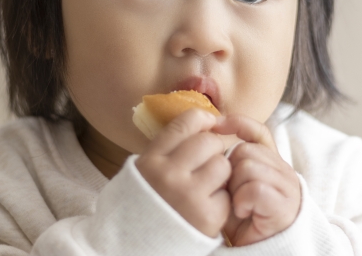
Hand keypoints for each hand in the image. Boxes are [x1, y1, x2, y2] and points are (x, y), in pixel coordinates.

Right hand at [135, 109, 230, 237]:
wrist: (135, 245)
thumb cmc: (145, 203)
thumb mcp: (145, 170)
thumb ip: (167, 148)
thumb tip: (202, 121)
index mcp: (151, 160)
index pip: (184, 124)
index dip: (203, 118)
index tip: (209, 122)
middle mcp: (168, 174)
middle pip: (208, 141)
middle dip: (213, 148)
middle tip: (207, 161)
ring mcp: (188, 195)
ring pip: (222, 165)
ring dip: (220, 173)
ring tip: (207, 184)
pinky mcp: (207, 217)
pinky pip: (226, 194)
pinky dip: (221, 200)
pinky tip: (207, 206)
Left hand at [212, 115, 300, 245]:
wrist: (260, 251)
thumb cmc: (241, 219)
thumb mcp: (231, 186)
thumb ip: (227, 164)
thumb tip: (208, 136)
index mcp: (271, 162)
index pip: (259, 131)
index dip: (239, 124)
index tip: (217, 125)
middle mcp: (283, 170)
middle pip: (246, 151)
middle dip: (231, 170)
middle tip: (231, 193)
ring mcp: (287, 187)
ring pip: (249, 167)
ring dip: (236, 188)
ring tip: (238, 204)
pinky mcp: (285, 205)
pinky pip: (255, 188)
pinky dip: (244, 201)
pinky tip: (243, 212)